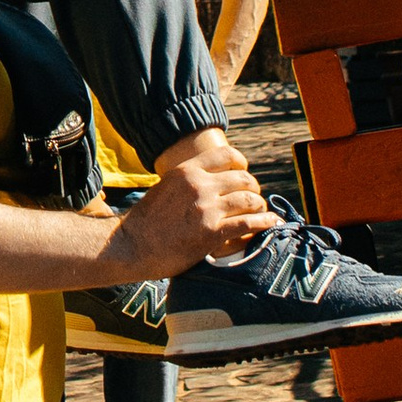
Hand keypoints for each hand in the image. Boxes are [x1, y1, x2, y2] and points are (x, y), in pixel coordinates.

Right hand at [100, 147, 270, 282]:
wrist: (130, 246)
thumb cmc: (144, 222)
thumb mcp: (165, 188)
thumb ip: (187, 182)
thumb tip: (209, 182)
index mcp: (187, 171)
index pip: (227, 155)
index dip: (241, 164)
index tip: (244, 173)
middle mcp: (199, 185)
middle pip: (243, 179)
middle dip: (253, 188)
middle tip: (252, 199)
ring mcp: (207, 209)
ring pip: (249, 199)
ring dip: (259, 207)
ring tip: (260, 213)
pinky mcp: (212, 233)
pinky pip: (249, 223)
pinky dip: (264, 223)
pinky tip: (270, 224)